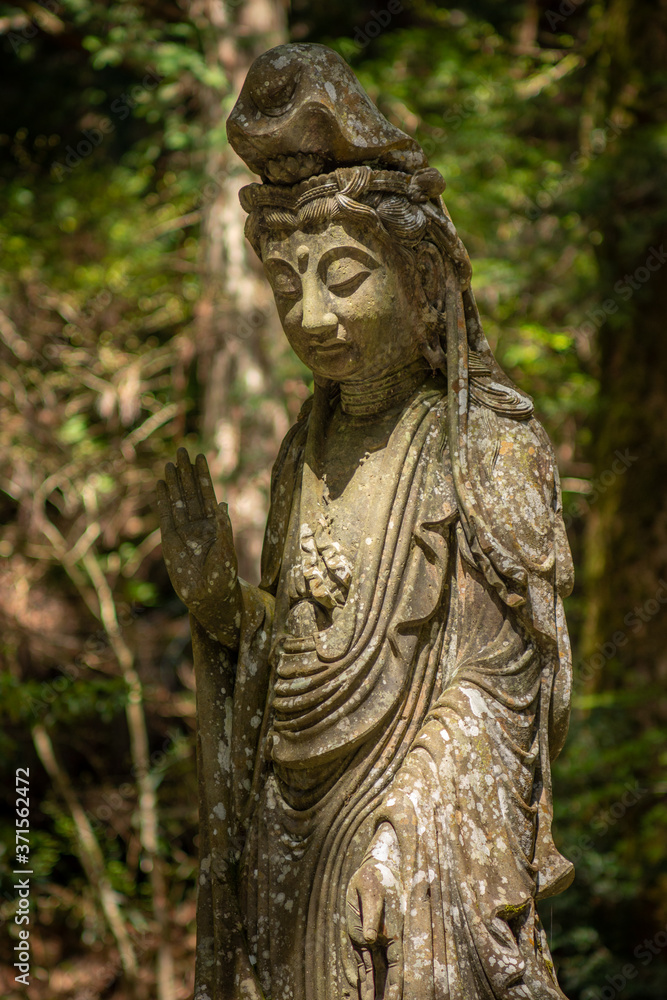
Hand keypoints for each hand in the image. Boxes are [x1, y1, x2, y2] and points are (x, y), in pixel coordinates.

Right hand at [156, 448, 240, 646]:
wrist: (207, 597)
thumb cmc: (222, 577)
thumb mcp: (226, 550)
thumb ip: (222, 528)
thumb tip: (221, 504)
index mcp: (215, 524)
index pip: (208, 494)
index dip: (203, 476)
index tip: (200, 456)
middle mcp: (199, 524)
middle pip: (191, 492)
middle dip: (187, 472)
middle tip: (182, 450)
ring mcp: (184, 531)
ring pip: (178, 501)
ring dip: (174, 483)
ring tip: (170, 464)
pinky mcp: (169, 541)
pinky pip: (165, 517)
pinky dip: (163, 502)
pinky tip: (160, 486)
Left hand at [346, 841, 403, 999]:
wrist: (370, 869)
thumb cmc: (374, 878)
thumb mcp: (371, 893)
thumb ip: (372, 916)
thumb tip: (371, 938)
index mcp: (393, 931)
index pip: (397, 964)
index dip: (397, 983)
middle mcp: (384, 940)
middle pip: (388, 974)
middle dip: (387, 993)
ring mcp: (372, 942)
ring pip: (375, 973)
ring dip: (374, 991)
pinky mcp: (360, 939)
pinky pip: (363, 964)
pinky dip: (364, 981)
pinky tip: (365, 996)